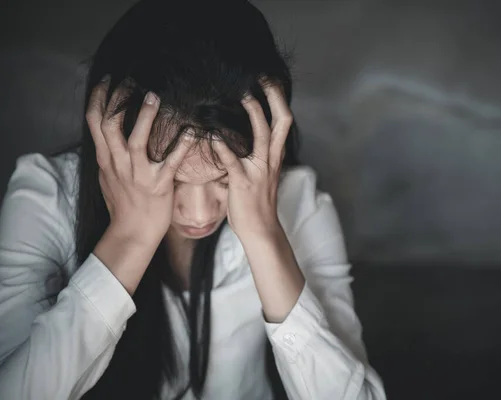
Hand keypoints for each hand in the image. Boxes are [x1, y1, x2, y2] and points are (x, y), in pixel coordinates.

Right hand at [86, 77, 193, 244]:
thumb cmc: (123, 205)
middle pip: (109, 124)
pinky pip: (170, 162)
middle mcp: (118, 163)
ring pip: (135, 140)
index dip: (98, 98)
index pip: (94, 122)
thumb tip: (106, 137)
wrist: (132, 233)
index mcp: (106, 159)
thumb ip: (108, 156)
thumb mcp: (107, 178)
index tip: (107, 79)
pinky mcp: (158, 184)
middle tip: (129, 79)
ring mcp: (137, 174)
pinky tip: (190, 131)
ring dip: (144, 116)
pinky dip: (180, 146)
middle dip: (117, 99)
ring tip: (154, 96)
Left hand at [213, 82, 292, 239]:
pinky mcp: (243, 182)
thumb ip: (257, 155)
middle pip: (281, 122)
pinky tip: (212, 135)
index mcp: (275, 155)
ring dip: (254, 114)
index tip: (269, 80)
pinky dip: (223, 147)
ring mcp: (259, 170)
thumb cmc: (257, 202)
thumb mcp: (262, 174)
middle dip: (275, 98)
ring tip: (244, 96)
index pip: (283, 121)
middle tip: (263, 77)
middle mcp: (271, 159)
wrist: (260, 230)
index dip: (278, 99)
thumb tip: (244, 138)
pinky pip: (233, 161)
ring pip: (262, 136)